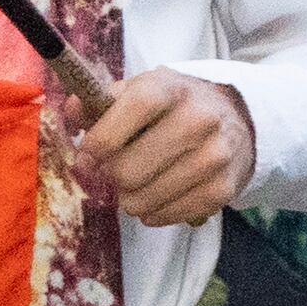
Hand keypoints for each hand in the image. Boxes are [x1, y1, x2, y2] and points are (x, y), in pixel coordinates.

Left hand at [75, 71, 254, 226]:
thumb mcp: (140, 89)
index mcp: (171, 89)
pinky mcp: (223, 188)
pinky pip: (168, 215)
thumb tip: (72, 118)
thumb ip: (99, 101)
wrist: (235, 120)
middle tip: (116, 171)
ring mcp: (215, 156)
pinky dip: (154, 213)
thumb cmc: (173, 107)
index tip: (87, 155)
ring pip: (143, 199)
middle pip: (129, 170)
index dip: (101, 139)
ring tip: (137, 185)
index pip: (134, 110)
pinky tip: (158, 197)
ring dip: (130, 199)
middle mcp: (199, 119)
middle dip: (111, 176)